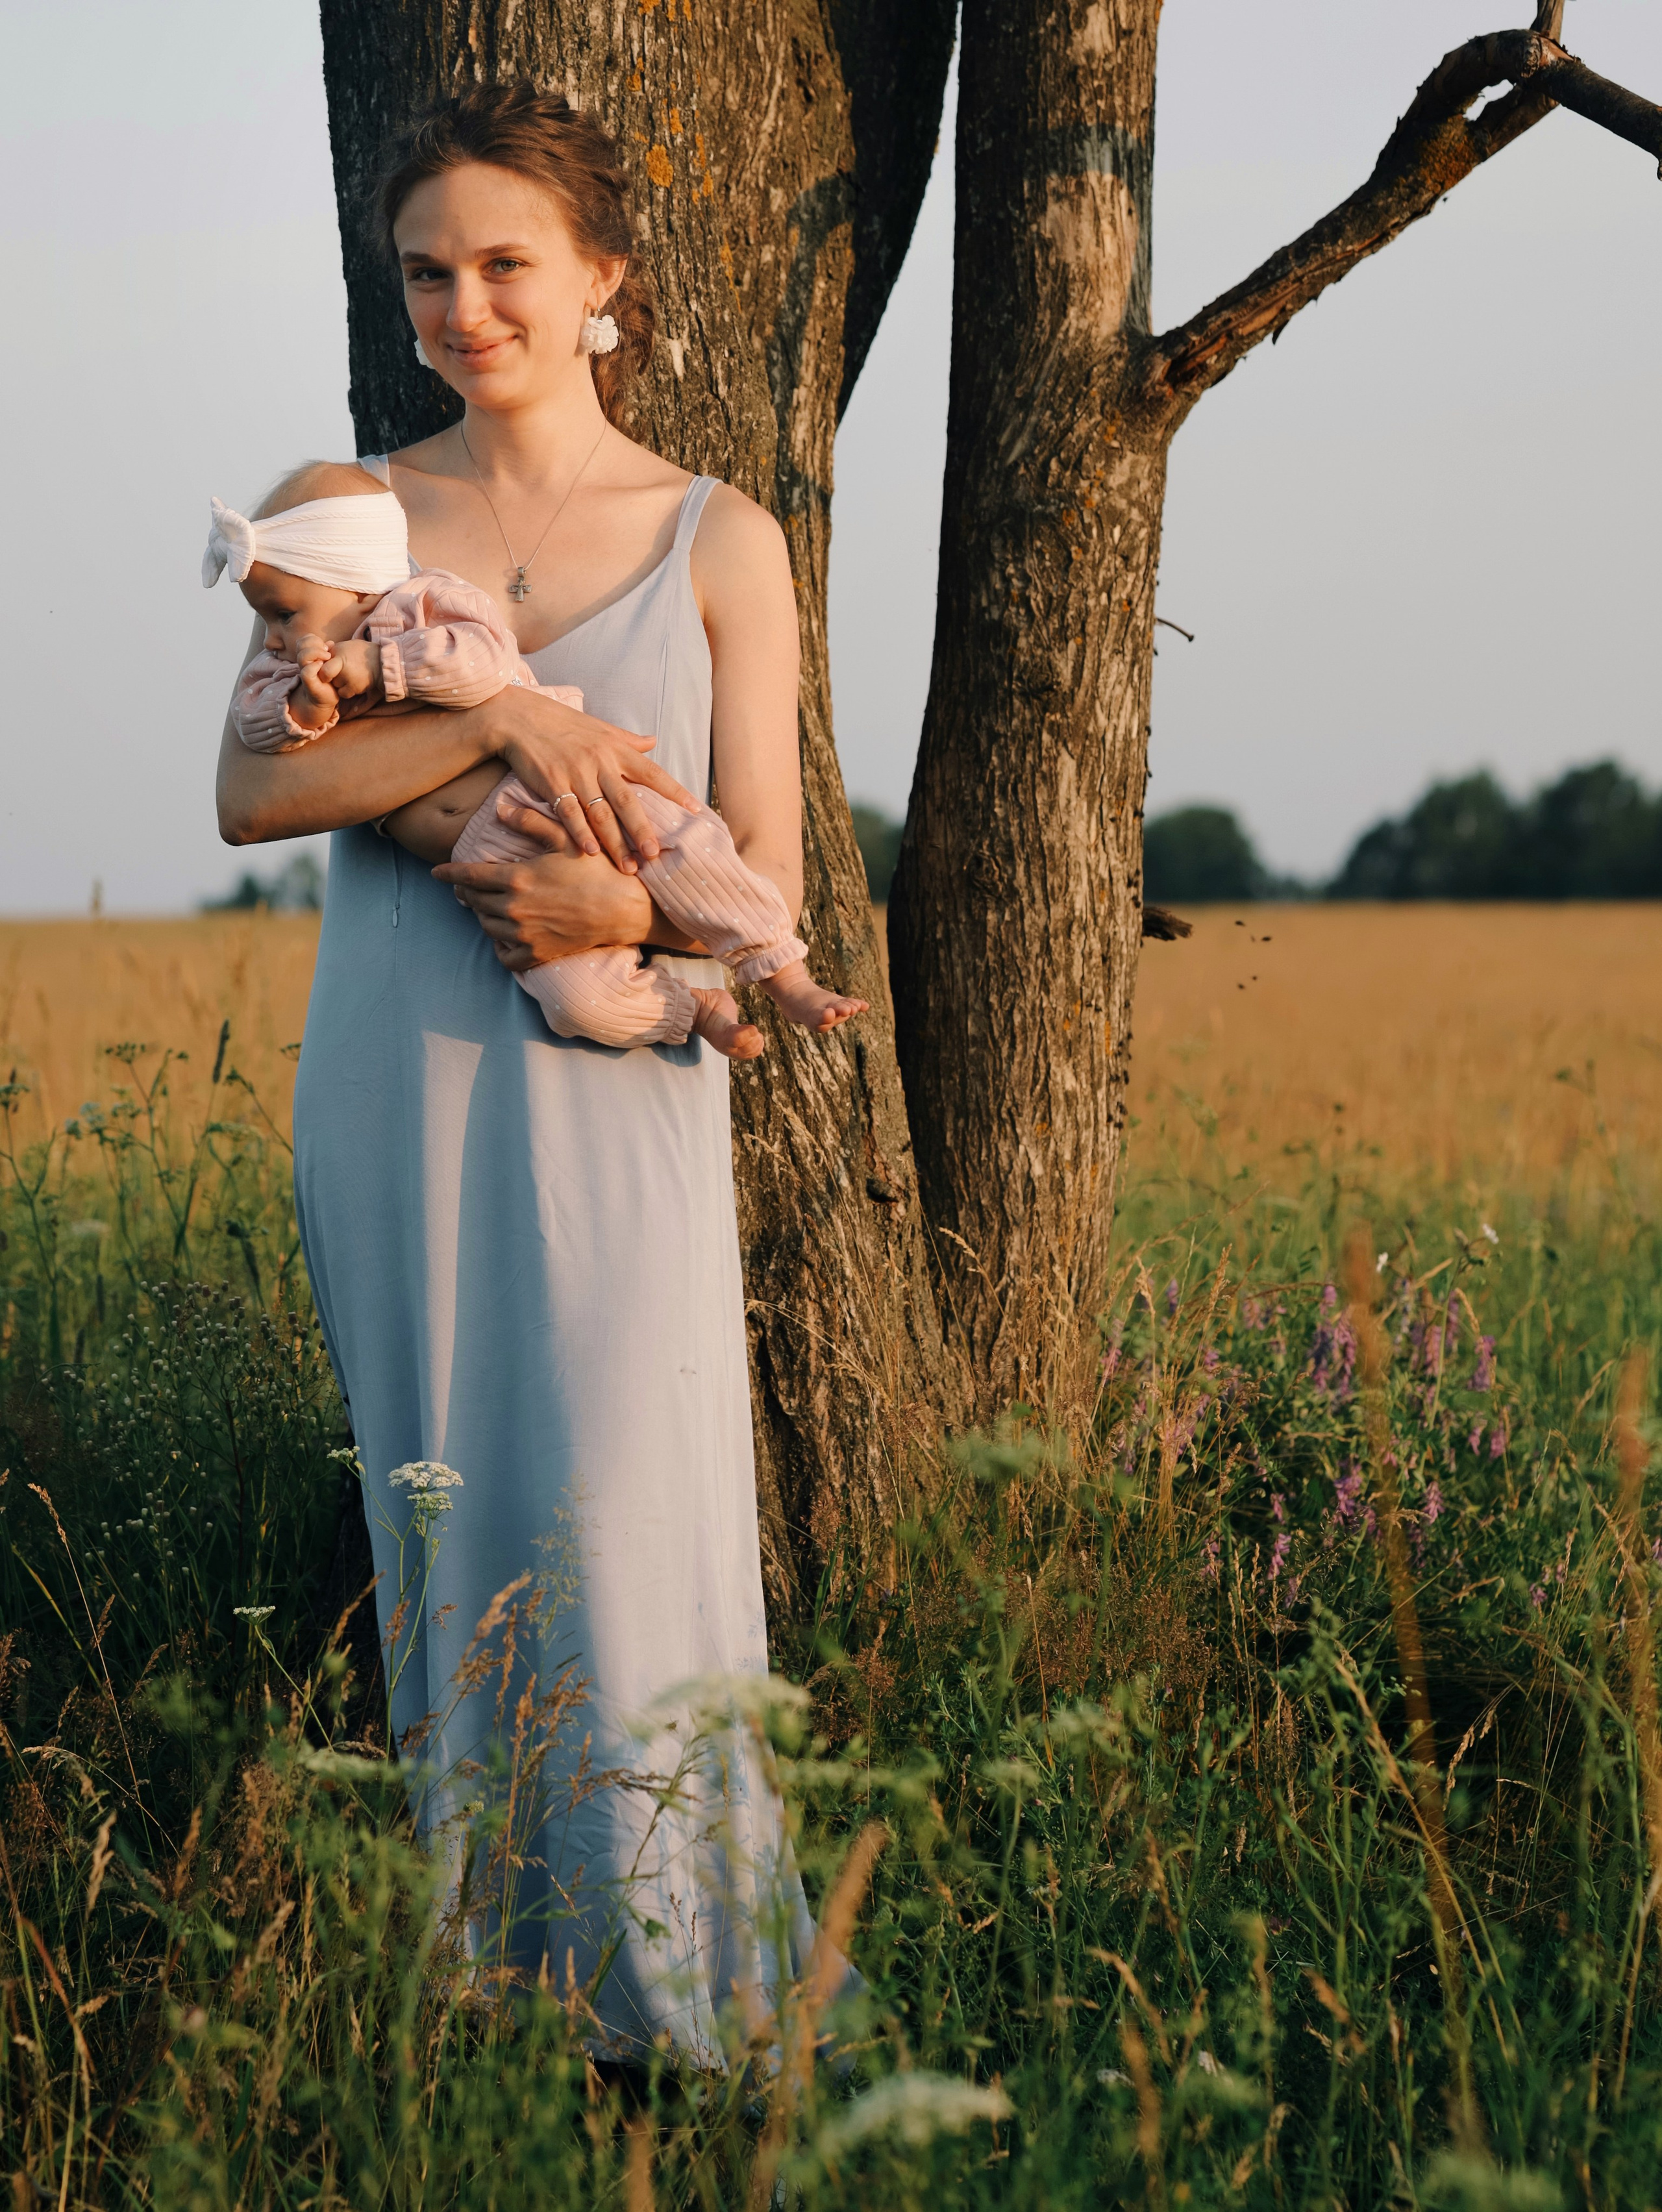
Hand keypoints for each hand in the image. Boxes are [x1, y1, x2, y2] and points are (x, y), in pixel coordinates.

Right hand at [289, 640, 339, 731]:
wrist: (327, 698)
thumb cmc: (329, 679)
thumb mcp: (329, 662)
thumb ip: (327, 651)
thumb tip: (330, 642)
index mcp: (306, 656)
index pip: (302, 640)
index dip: (312, 638)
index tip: (325, 645)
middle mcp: (303, 663)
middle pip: (300, 645)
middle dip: (314, 643)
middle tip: (327, 651)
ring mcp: (305, 672)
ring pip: (302, 656)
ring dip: (316, 653)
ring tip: (327, 657)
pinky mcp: (309, 683)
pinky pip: (306, 672)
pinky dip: (315, 667)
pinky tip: (323, 667)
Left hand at [321, 638, 381, 699]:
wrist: (380, 661)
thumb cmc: (359, 652)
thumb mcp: (344, 646)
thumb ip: (330, 652)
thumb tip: (318, 656)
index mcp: (340, 656)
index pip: (324, 669)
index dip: (322, 670)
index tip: (325, 668)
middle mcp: (343, 668)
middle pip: (327, 677)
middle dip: (330, 676)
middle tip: (337, 671)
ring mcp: (350, 679)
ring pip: (335, 686)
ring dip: (338, 683)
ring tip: (348, 675)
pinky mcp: (356, 688)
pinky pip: (343, 693)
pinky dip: (345, 691)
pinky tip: (351, 683)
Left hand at [432, 844, 654, 969]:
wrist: (624, 910)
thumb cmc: (597, 870)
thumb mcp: (565, 839)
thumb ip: (530, 822)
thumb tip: (500, 809)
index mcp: (516, 878)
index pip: (468, 876)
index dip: (449, 872)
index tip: (436, 871)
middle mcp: (514, 908)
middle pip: (474, 901)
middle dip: (467, 891)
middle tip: (468, 886)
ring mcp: (524, 934)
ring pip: (486, 926)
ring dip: (483, 915)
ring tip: (489, 906)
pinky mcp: (537, 954)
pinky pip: (504, 955)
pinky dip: (500, 946)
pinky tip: (505, 934)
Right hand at [473, 687, 696, 873]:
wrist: (519, 718)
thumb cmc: (562, 724)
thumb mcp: (600, 728)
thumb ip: (628, 740)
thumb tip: (654, 741)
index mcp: (615, 749)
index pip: (652, 772)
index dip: (674, 791)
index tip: (694, 810)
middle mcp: (599, 761)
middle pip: (628, 802)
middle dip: (643, 830)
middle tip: (656, 856)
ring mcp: (576, 773)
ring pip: (601, 813)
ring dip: (615, 843)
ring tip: (629, 867)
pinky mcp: (552, 783)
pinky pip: (569, 813)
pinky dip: (580, 833)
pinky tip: (591, 853)